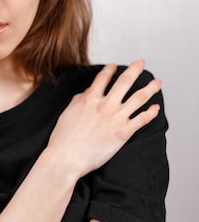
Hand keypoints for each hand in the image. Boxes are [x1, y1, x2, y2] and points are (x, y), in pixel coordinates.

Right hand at [46, 61, 161, 178]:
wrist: (66, 158)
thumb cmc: (63, 139)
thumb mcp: (68, 112)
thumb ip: (79, 100)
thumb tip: (88, 92)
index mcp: (90, 99)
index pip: (103, 77)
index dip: (110, 69)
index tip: (115, 66)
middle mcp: (105, 105)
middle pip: (125, 81)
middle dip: (135, 69)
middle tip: (141, 63)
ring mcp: (116, 118)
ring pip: (139, 97)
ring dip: (150, 88)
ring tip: (157, 82)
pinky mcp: (123, 133)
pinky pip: (142, 119)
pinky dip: (151, 112)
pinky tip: (156, 107)